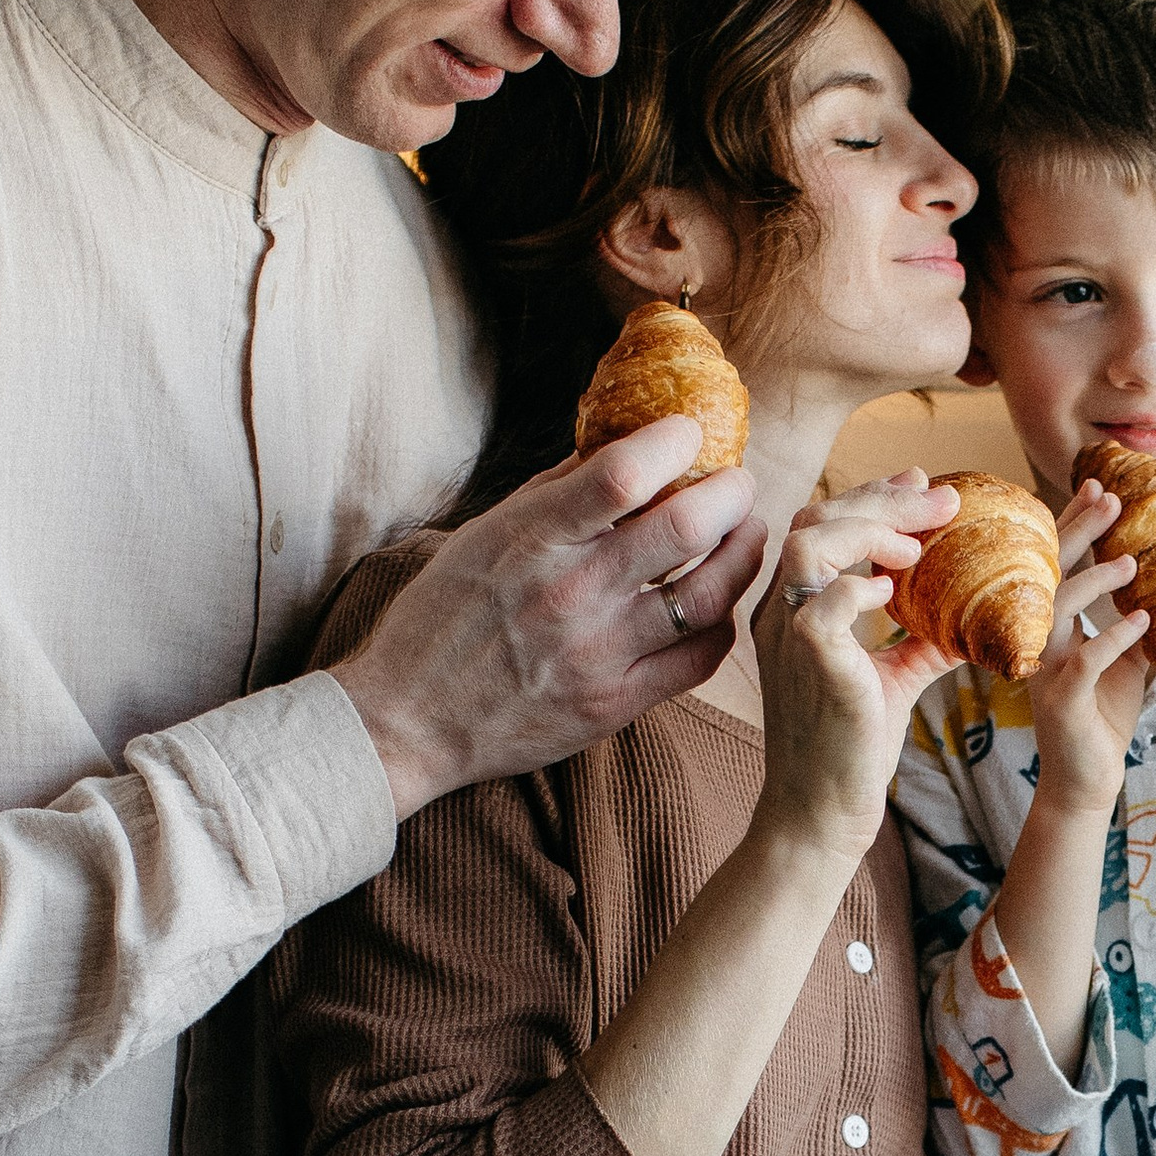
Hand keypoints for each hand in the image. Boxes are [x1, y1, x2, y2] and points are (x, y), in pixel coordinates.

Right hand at [334, 419, 769, 816]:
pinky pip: (698, 659)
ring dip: (743, 555)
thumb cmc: (441, 621)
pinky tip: (720, 604)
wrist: (407, 722)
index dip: (675, 440)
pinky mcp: (614, 704)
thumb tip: (614, 446)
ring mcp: (597, 653)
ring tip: (747, 535)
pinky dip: (723, 622)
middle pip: (686, 527)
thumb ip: (551, 494)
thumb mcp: (481, 537)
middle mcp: (571, 592)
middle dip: (731, 493)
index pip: (624, 473)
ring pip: (708, 595)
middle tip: (738, 485)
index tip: (690, 433)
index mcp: (532, 539)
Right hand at [749, 476, 962, 866]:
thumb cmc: (851, 751)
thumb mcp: (894, 679)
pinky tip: (896, 594)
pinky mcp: (807, 657)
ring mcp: (786, 631)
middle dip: (882, 499)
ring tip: (919, 544)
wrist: (821, 812)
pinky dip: (864, 584)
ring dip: (872, 529)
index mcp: (794, 609)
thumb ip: (923, 640)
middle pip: (816, 518)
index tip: (921, 485)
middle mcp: (781, 611)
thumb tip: (976, 616)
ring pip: (812, 540)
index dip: (871, 498)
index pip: (821, 526)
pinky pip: (827, 596)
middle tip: (941, 495)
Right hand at [1027, 481, 1152, 818]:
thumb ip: (1137, 623)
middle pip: (1051, 572)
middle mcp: (1041, 640)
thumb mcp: (1126, 662)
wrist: (1088, 780)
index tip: (1100, 487)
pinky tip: (1143, 620)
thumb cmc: (1102, 718)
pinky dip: (1115, 637)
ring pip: (1059, 609)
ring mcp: (1047, 670)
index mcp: (1053, 626)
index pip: (1060, 563)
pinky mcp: (1064, 700)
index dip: (1076, 523)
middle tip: (1109, 496)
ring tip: (1131, 559)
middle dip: (1079, 531)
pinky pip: (1086, 660)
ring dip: (1095, 580)